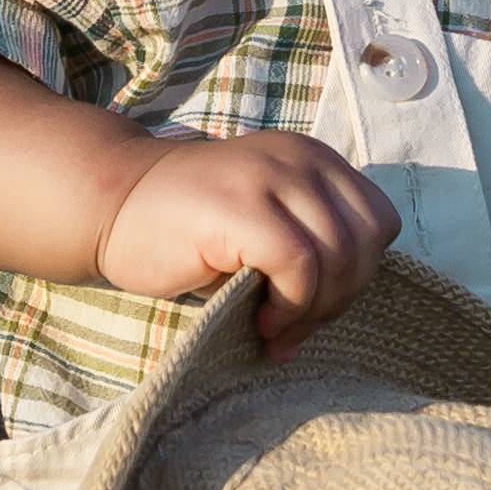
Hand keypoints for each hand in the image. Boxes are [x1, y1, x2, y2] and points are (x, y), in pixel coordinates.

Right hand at [95, 127, 404, 346]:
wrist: (112, 206)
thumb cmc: (187, 230)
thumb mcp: (266, 223)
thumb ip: (311, 244)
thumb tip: (342, 307)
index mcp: (315, 160)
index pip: (379, 222)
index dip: (358, 275)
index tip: (316, 308)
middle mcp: (302, 160)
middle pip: (366, 243)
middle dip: (340, 300)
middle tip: (294, 329)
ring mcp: (272, 177)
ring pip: (339, 256)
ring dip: (313, 310)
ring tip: (275, 330)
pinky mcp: (244, 206)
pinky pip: (301, 265)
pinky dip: (291, 305)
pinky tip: (260, 320)